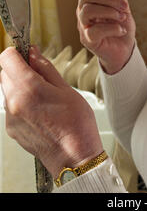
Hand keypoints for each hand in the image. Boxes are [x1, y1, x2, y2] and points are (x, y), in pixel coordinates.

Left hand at [0, 45, 102, 178]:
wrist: (74, 157)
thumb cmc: (76, 124)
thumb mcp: (65, 88)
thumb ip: (45, 68)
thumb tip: (33, 53)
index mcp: (28, 88)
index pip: (7, 58)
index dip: (17, 52)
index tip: (26, 53)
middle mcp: (14, 102)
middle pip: (4, 73)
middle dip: (18, 69)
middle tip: (38, 73)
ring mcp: (10, 118)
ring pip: (7, 90)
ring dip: (19, 85)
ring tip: (42, 94)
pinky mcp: (12, 129)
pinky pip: (11, 106)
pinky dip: (20, 101)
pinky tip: (39, 108)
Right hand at [76, 0, 136, 73]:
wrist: (124, 49)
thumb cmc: (120, 25)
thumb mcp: (123, 6)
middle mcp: (83, 9)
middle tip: (125, 6)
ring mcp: (83, 24)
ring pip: (88, 10)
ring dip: (110, 12)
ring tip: (123, 17)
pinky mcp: (87, 39)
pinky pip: (95, 30)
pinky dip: (112, 28)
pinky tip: (121, 31)